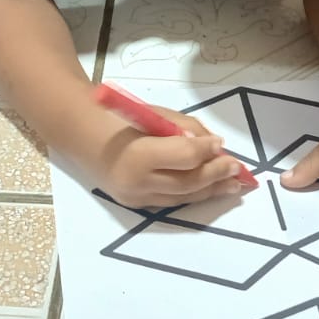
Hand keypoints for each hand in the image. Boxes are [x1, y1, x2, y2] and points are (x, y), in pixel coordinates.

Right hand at [98, 106, 251, 208]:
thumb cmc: (119, 117)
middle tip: (237, 168)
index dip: (207, 151)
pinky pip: (171, 202)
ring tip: (234, 185)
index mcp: (138, 154)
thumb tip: (214, 146)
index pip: (184, 157)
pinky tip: (210, 188)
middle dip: (216, 175)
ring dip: (211, 191)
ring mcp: (136, 198)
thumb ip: (184, 128)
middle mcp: (137, 182)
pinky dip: (192, 194)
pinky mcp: (136, 205)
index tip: (222, 144)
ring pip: (182, 198)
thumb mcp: (153, 113)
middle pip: (187, 183)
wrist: (81, 136)